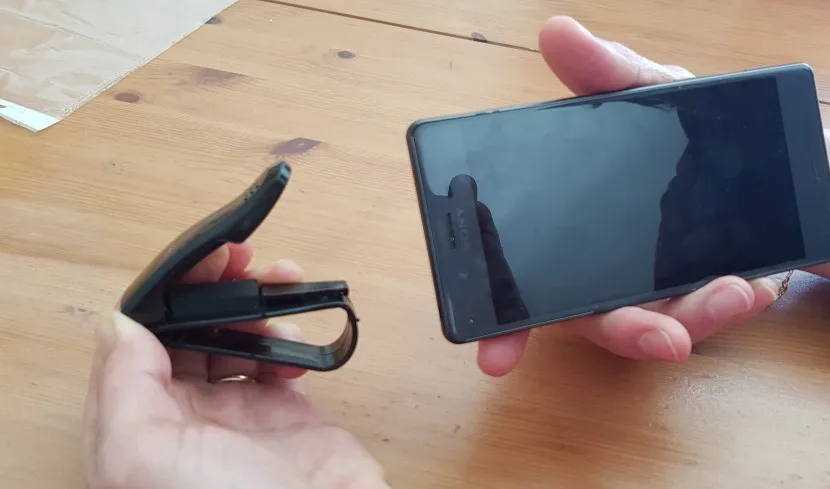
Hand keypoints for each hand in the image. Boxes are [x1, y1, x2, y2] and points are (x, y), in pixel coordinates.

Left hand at [83, 242, 388, 488]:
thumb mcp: (146, 455)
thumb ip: (121, 388)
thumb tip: (118, 326)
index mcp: (141, 424)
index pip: (139, 340)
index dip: (166, 294)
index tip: (197, 263)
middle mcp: (184, 417)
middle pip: (190, 332)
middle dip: (214, 290)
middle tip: (240, 261)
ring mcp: (236, 414)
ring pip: (237, 338)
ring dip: (256, 305)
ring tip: (280, 284)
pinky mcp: (283, 413)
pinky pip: (280, 359)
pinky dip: (290, 338)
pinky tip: (296, 338)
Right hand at [477, 16, 829, 376]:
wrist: (753, 148)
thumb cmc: (681, 128)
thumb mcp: (646, 93)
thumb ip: (604, 74)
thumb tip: (556, 32)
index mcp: (574, 233)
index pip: (530, 288)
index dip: (506, 329)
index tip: (491, 357)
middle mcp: (608, 272)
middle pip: (598, 323)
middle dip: (626, 336)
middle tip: (660, 337)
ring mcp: (658, 289)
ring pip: (662, 328)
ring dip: (696, 319)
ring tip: (733, 290)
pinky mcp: (705, 293)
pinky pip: (712, 314)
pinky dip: (732, 304)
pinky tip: (752, 280)